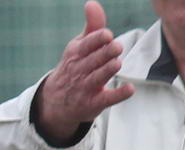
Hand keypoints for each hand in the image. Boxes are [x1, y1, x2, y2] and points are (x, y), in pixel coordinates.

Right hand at [36, 2, 134, 143]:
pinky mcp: (93, 103)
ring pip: (98, 77)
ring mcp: (85, 88)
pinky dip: (118, 95)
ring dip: (108, 70)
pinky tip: (129, 90)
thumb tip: (91, 3)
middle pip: (94, 60)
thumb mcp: (79, 46)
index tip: (107, 35)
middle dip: (106, 53)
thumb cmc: (74, 67)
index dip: (99, 39)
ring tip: (117, 64)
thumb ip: (92, 25)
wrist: (55, 102)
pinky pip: (106, 99)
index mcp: (76, 53)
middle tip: (116, 48)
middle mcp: (79, 70)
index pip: (87, 44)